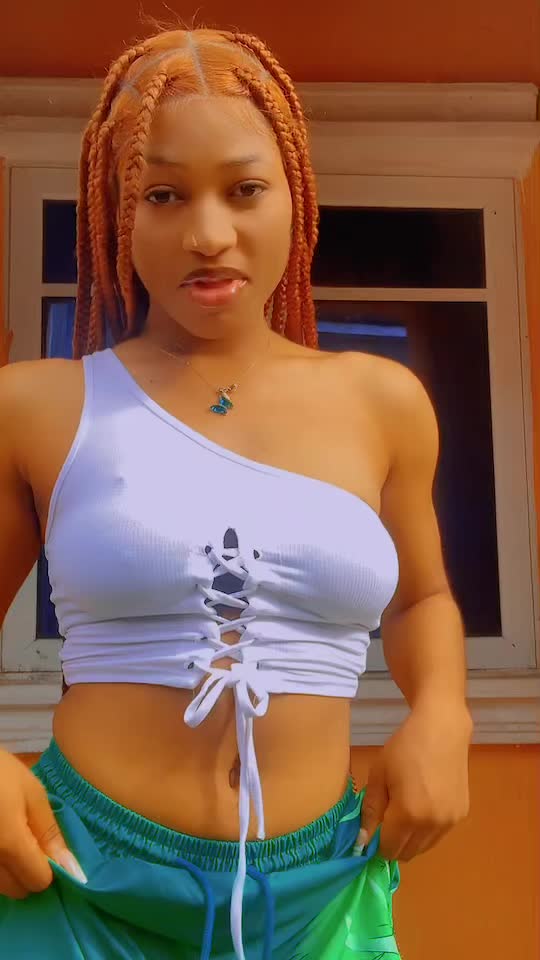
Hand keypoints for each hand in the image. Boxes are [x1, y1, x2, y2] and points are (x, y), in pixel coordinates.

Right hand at [0, 749, 86, 898]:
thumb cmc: (0, 772)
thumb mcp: (32, 793)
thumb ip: (50, 832)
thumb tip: (72, 868)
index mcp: (10, 845)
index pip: (38, 882)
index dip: (49, 867)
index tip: (46, 847)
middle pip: (17, 890)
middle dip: (28, 871)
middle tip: (27, 840)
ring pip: (0, 887)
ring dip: (9, 871)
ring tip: (8, 836)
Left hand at [357, 696, 471, 861]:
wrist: (442, 729)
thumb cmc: (404, 747)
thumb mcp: (379, 775)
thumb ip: (370, 811)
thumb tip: (363, 841)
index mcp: (408, 815)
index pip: (388, 849)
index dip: (376, 844)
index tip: (372, 831)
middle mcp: (432, 825)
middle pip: (407, 853)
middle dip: (393, 844)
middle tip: (386, 822)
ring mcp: (450, 821)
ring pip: (424, 847)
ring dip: (411, 839)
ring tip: (405, 811)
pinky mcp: (461, 813)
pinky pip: (439, 834)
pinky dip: (427, 829)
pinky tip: (423, 804)